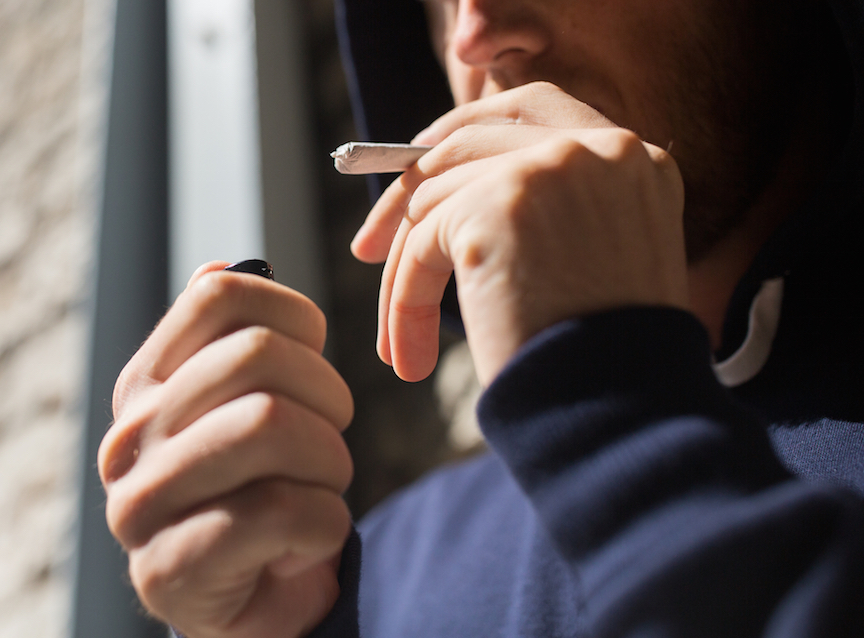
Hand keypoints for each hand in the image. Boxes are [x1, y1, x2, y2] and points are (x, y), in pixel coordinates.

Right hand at [99, 262, 353, 637]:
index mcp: (145, 383)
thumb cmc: (256, 490)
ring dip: (328, 462)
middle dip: (328, 398)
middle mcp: (130, 435)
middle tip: (328, 440)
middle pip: (259, 355)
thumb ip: (225, 341)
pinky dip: (324, 525)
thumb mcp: (240, 408)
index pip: (222, 295)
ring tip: (317, 490)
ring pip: (271, 425)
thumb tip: (218, 266)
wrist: (251, 603)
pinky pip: (282, 511)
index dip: (297, 318)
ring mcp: (141, 504)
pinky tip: (303, 542)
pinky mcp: (171, 570)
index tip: (314, 364)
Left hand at [352, 82, 688, 384]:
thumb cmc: (608, 370)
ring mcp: (548, 168)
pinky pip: (421, 247)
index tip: (417, 170)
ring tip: (400, 346)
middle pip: (466, 144)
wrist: (624, 420)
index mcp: (632, 160)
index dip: (462, 133)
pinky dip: (404, 304)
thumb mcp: (597, 266)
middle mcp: (597, 148)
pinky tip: (410, 357)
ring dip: (403, 278)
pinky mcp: (498, 205)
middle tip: (368, 250)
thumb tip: (450, 201)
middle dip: (406, 196)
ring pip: (434, 202)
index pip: (531, 108)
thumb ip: (549, 214)